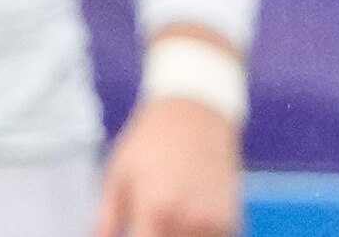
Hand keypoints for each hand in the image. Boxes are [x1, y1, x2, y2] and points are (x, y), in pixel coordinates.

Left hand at [94, 85, 240, 236]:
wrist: (195, 113)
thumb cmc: (151, 140)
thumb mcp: (118, 173)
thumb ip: (107, 218)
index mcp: (155, 209)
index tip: (135, 231)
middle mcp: (188, 220)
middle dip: (156, 235)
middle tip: (150, 220)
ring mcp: (213, 222)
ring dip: (177, 236)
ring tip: (170, 214)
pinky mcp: (231, 220)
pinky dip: (198, 234)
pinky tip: (189, 215)